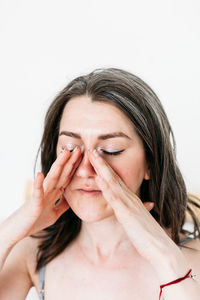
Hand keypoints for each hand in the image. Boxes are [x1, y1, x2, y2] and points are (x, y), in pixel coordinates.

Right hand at [8, 147, 81, 241]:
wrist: (18, 231)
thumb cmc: (34, 221)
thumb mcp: (54, 213)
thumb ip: (62, 205)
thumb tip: (72, 200)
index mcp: (54, 193)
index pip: (66, 177)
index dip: (74, 167)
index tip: (83, 156)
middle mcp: (48, 191)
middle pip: (61, 174)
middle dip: (70, 162)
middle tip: (78, 149)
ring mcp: (41, 195)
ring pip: (51, 178)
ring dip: (58, 165)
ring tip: (65, 153)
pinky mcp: (34, 203)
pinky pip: (37, 192)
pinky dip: (38, 183)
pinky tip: (40, 174)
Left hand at [88, 149, 175, 263]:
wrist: (159, 247)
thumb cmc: (146, 235)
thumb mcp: (136, 219)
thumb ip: (132, 211)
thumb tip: (133, 206)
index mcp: (130, 199)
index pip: (115, 180)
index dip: (105, 168)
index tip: (96, 158)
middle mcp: (129, 197)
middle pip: (113, 176)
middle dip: (101, 163)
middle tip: (91, 149)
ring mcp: (128, 204)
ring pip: (113, 182)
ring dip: (101, 168)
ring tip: (92, 156)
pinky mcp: (127, 213)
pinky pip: (115, 198)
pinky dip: (106, 187)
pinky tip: (98, 178)